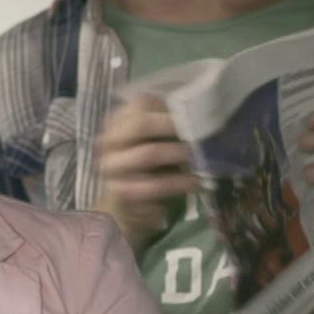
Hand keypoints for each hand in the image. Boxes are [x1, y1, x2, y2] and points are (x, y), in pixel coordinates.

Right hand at [95, 95, 198, 248]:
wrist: (125, 209)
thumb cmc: (146, 171)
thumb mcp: (153, 144)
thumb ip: (168, 128)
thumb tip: (204, 115)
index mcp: (118, 123)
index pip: (141, 104)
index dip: (170, 107)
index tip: (195, 112)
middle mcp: (109, 142)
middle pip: (140, 124)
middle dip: (174, 126)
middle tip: (200, 131)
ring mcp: (112, 168)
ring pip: (148, 153)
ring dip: (178, 154)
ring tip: (200, 158)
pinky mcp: (121, 192)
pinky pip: (154, 185)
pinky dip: (179, 183)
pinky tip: (197, 183)